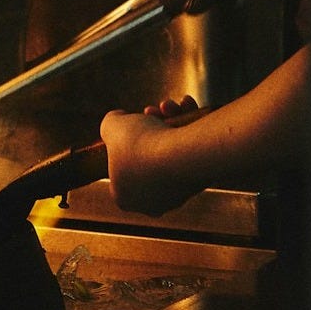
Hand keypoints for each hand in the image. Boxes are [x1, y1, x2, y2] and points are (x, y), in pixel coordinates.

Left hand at [100, 98, 206, 215]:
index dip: (120, 143)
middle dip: (148, 128)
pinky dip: (189, 127)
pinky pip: (190, 151)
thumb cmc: (140, 142)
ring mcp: (177, 195)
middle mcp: (152, 203)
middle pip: (145, 155)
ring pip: (169, 150)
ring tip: (167, 107)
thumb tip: (120, 121)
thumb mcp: (111, 124)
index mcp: (124, 197)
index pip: (117, 170)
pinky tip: (185, 106)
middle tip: (151, 111)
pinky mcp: (200, 182)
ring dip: (168, 122)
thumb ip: (110, 123)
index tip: (126, 126)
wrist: (182, 155)